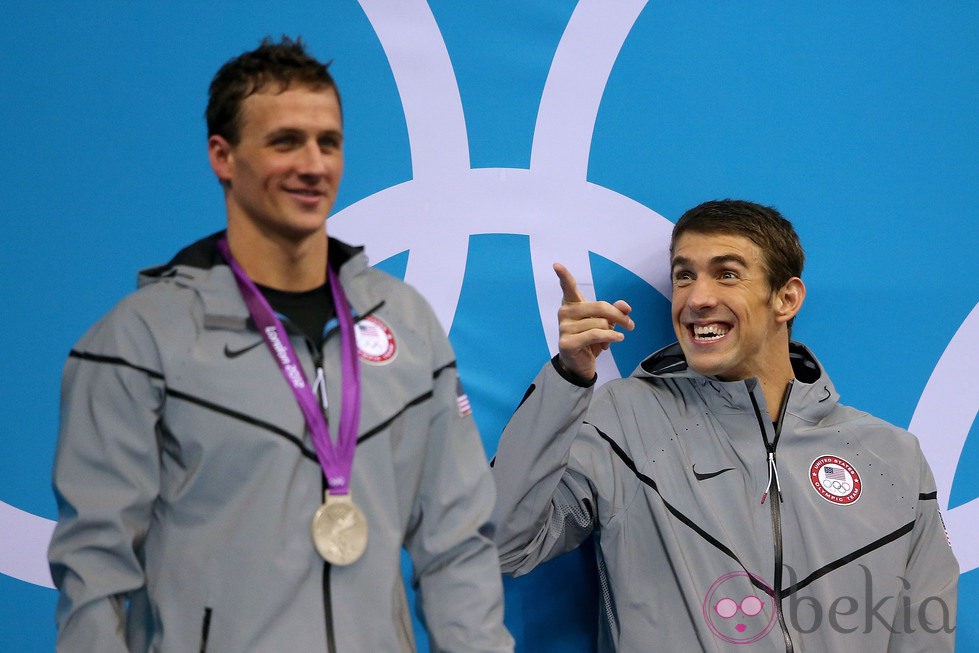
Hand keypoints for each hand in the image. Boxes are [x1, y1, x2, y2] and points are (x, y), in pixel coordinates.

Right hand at [553, 262, 633, 381]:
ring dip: (612, 332)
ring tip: (610, 340)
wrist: (580, 365)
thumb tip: (626, 306)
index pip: (567, 287)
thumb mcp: (605, 323)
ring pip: (601, 323)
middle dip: (619, 316)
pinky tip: (617, 339)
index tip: (556, 265)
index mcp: (572, 304)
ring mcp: (564, 327)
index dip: (563, 276)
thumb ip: (615, 311)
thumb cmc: (591, 340)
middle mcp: (565, 312)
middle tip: (630, 325)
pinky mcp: (568, 342)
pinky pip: (596, 334)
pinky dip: (611, 338)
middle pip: (600, 306)